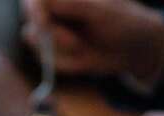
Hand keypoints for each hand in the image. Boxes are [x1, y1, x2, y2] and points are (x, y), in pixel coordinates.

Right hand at [21, 0, 163, 81]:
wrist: (133, 49)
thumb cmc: (122, 22)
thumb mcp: (102, 11)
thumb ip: (73, 3)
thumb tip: (45, 1)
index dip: (34, 9)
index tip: (43, 23)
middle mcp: (53, 7)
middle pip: (30, 16)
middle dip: (51, 33)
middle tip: (76, 44)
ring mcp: (51, 29)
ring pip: (34, 40)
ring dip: (59, 49)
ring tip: (83, 47)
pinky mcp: (52, 50)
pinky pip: (46, 60)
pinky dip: (65, 62)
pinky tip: (82, 57)